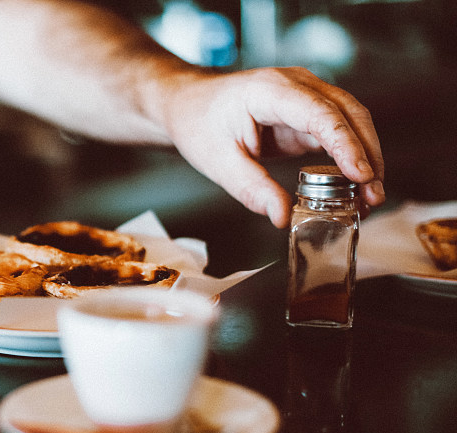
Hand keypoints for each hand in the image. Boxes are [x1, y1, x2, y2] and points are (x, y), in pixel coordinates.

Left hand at [160, 67, 384, 226]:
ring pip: (352, 120)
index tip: (361, 174)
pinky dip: (351, 156)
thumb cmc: (198, 122)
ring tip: (370, 196)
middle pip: (349, 113)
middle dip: (367, 154)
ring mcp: (305, 96)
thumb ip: (251, 188)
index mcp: (271, 90)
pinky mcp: (306, 113)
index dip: (346, 144)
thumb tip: (282, 216)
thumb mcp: (217, 161)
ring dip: (366, 156)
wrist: (188, 104)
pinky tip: (355, 185)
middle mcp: (296, 85)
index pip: (321, 114)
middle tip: (373, 194)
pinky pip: (338, 131)